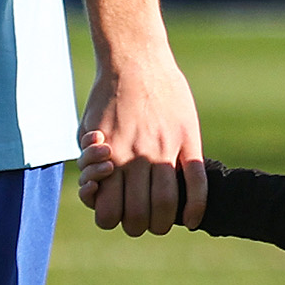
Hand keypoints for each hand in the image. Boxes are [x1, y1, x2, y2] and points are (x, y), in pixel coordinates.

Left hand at [79, 38, 206, 235]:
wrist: (135, 58)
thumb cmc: (107, 97)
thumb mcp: (87, 129)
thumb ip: (90, 162)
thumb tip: (96, 191)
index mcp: (110, 157)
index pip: (110, 214)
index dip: (112, 221)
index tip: (117, 213)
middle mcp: (136, 157)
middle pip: (138, 217)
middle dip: (137, 226)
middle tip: (140, 220)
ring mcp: (164, 149)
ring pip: (166, 205)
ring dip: (163, 223)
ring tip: (163, 220)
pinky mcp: (187, 139)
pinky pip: (197, 181)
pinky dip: (196, 207)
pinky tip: (191, 219)